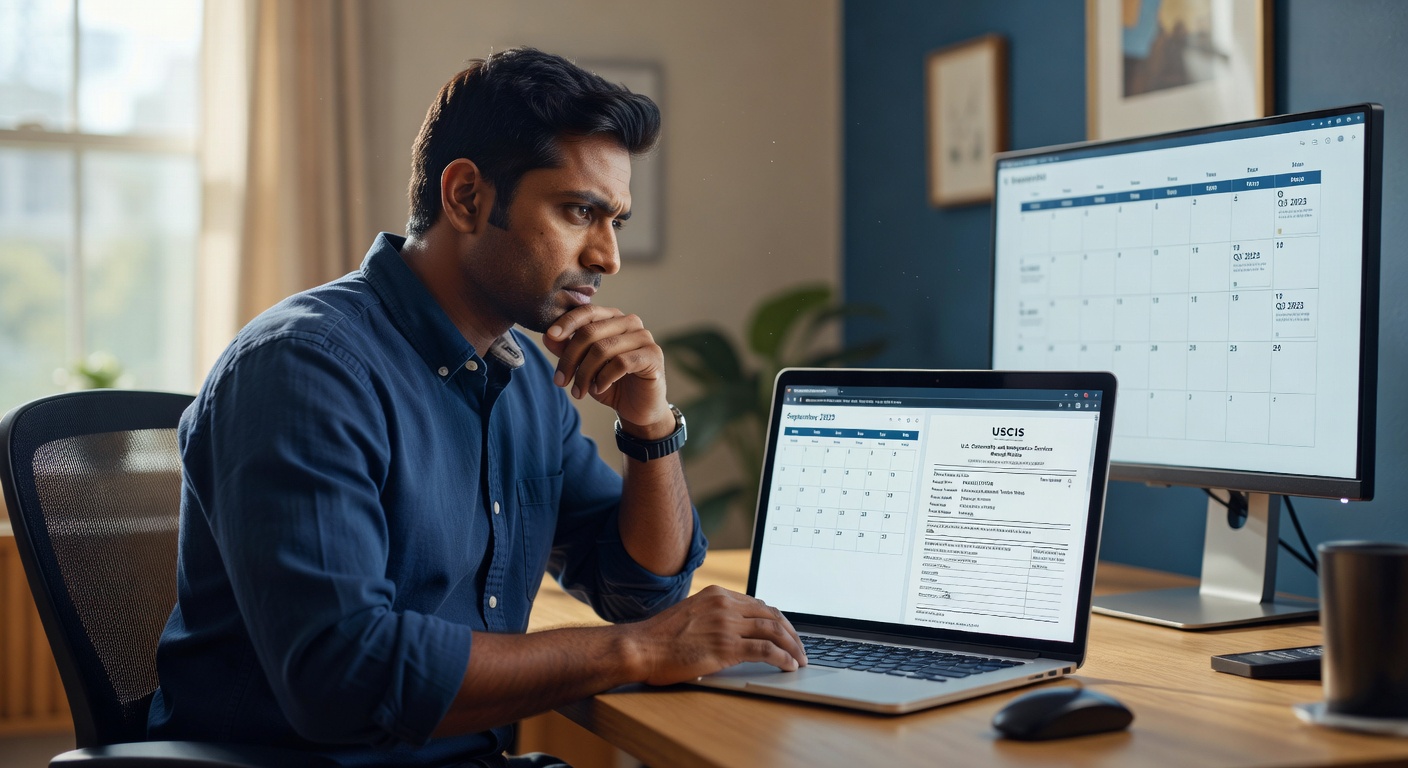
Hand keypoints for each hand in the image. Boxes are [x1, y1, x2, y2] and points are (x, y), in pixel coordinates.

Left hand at [542, 304, 671, 434]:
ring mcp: (643, 337)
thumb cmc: (610, 383)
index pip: (587, 312)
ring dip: (584, 373)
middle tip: (560, 381)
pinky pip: (621, 362)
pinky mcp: (653, 355)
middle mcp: (630, 322)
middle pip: (590, 332)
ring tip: (578, 392)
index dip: (567, 322)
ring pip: (603, 349)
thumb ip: (568, 350)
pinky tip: (599, 389)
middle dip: (570, 358)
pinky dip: (604, 378)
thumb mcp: (583, 367)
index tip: (550, 337)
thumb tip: (548, 337)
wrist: (638, 408)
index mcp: (613, 318)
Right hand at [626, 585, 807, 684]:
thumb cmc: (660, 637)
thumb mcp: (690, 614)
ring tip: (800, 659)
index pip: (759, 604)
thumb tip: (735, 630)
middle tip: (801, 648)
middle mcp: (725, 605)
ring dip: (793, 647)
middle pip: (772, 615)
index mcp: (717, 595)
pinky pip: (765, 650)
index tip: (788, 633)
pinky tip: (789, 666)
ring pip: (773, 631)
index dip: (779, 620)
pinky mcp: (725, 647)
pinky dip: (783, 657)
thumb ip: (713, 616)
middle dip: (792, 633)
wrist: (640, 647)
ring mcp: (726, 625)